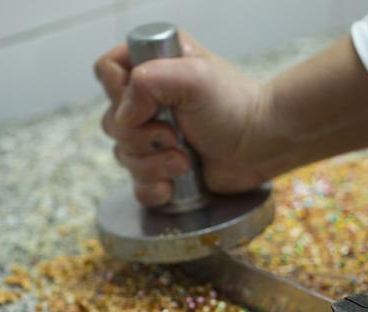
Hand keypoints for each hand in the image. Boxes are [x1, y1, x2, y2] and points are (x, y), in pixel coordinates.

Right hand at [94, 32, 272, 205]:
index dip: (117, 92)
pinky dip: (152, 188)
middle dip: (141, 137)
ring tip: (185, 161)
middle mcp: (148, 101)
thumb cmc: (234, 107)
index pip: (106, 72)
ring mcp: (153, 138)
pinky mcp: (162, 169)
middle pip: (111, 122)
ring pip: (123, 156)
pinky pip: (137, 185)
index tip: (147, 104)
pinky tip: (172, 186)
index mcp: (152, 66)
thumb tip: (124, 116)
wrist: (261, 146)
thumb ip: (147, 82)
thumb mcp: (193, 78)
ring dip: (152, 165)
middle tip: (175, 136)